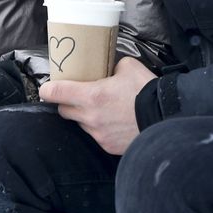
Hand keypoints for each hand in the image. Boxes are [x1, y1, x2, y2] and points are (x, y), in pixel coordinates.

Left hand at [39, 57, 155, 154]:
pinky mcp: (108, 146)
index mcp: (91, 96)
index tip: (46, 88)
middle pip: (64, 111)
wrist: (166, 117)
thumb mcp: (128, 66)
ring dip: (85, 116)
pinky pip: (96, 135)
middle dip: (67, 103)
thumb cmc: (146, 91)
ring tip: (102, 108)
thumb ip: (111, 66)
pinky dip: (100, 128)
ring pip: (81, 124)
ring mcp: (98, 134)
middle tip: (78, 95)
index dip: (47, 89)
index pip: (56, 93)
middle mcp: (90, 117)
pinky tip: (114, 121)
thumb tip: (108, 68)